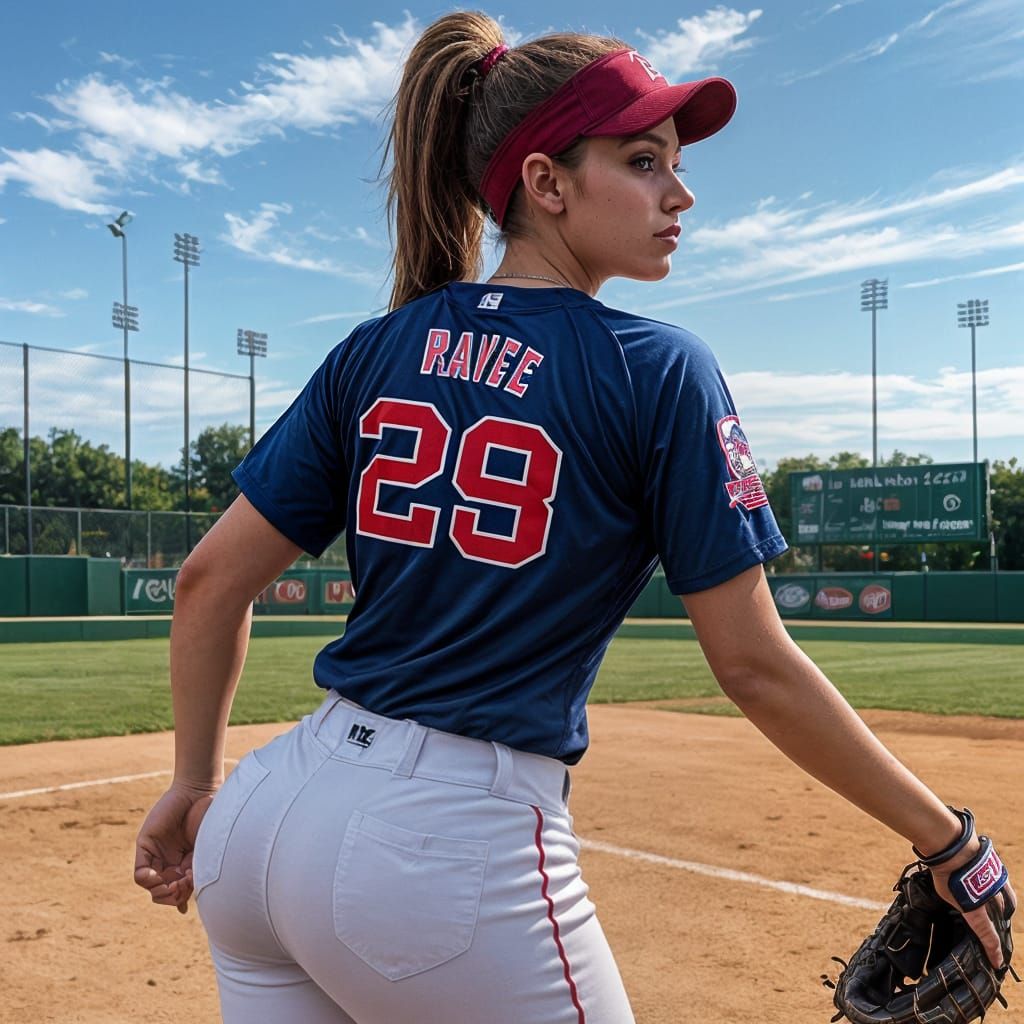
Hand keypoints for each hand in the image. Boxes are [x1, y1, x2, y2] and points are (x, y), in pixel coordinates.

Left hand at [134, 783, 215, 914]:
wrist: (201, 792)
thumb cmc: (212, 818)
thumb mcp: (206, 850)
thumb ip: (196, 874)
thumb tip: (182, 908)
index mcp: (185, 866)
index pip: (176, 894)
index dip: (181, 898)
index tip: (192, 884)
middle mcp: (170, 863)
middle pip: (162, 894)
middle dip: (173, 895)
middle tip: (184, 884)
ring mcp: (157, 855)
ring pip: (151, 886)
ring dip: (162, 891)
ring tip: (176, 881)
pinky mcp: (145, 845)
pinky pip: (140, 874)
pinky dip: (147, 880)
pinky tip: (156, 877)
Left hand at [931, 841, 1015, 969]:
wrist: (951, 845)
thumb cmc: (943, 871)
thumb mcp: (945, 894)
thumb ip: (958, 903)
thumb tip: (964, 904)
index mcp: (976, 910)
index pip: (987, 936)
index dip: (993, 951)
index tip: (997, 963)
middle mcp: (991, 900)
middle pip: (1000, 920)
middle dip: (999, 930)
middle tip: (997, 937)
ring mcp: (997, 885)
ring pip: (1007, 905)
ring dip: (1004, 912)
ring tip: (1002, 917)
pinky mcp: (998, 871)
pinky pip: (1005, 888)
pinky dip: (1005, 895)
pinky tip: (1002, 896)